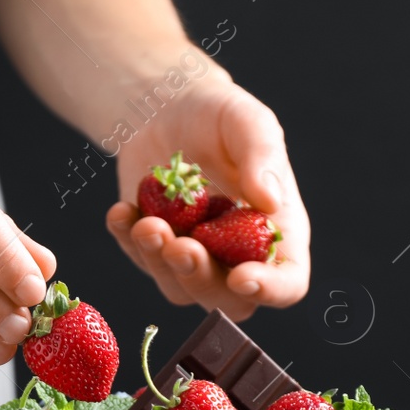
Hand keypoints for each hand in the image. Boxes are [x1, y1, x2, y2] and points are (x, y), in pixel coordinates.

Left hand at [106, 77, 308, 321]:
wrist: (167, 108)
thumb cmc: (219, 115)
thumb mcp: (247, 121)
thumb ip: (262, 157)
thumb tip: (268, 201)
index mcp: (279, 233)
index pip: (288, 283)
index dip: (270, 290)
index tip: (241, 275)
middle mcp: (239, 256)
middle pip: (230, 302)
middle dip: (201, 279)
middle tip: (181, 246)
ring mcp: (196, 259)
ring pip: (180, 288)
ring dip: (160, 262)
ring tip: (147, 222)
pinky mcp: (156, 251)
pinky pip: (142, 261)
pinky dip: (129, 241)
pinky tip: (122, 212)